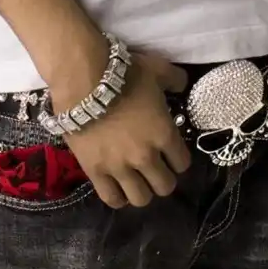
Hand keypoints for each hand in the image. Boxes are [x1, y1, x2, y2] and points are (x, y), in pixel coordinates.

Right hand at [49, 46, 192, 209]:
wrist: (84, 80)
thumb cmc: (124, 74)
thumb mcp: (157, 69)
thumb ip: (174, 79)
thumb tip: (182, 84)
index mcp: (164, 134)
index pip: (183, 163)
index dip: (179, 160)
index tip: (172, 154)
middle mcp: (146, 156)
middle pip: (165, 186)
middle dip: (163, 179)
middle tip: (155, 169)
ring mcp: (120, 167)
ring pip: (141, 199)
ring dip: (142, 191)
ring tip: (137, 181)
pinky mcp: (96, 172)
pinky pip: (112, 199)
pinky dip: (118, 197)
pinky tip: (118, 188)